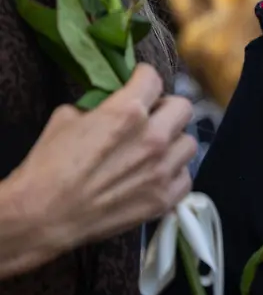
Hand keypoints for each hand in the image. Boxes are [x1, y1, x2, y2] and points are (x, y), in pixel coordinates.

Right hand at [11, 64, 195, 253]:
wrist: (42, 217)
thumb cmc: (47, 167)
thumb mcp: (65, 120)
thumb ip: (97, 107)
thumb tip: (109, 106)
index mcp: (128, 112)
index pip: (154, 78)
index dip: (144, 78)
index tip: (140, 82)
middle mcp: (153, 137)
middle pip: (183, 107)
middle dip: (166, 108)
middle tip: (152, 116)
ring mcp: (163, 170)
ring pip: (189, 143)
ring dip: (174, 143)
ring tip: (155, 150)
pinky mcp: (165, 198)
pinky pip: (186, 177)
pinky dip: (174, 174)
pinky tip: (156, 176)